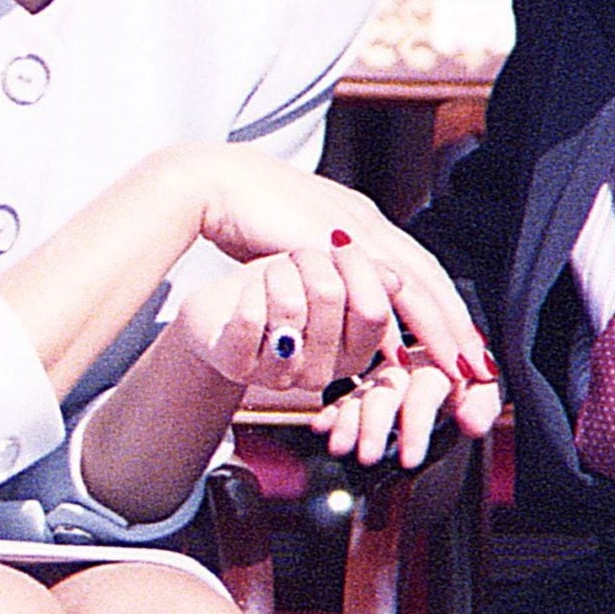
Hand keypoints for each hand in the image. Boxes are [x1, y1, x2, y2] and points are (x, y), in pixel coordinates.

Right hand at [161, 143, 490, 386]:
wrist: (218, 184)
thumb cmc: (250, 216)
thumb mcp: (302, 245)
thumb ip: (330, 270)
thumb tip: (344, 304)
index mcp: (363, 220)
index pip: (419, 266)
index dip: (443, 304)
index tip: (461, 339)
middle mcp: (368, 223)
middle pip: (430, 276)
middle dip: (457, 322)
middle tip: (479, 362)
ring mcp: (354, 230)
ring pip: (415, 284)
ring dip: (441, 327)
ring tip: (459, 364)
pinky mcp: (333, 244)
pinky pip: (374, 289)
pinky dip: (394, 324)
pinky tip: (401, 355)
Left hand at [174, 243, 392, 390]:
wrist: (215, 313)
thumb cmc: (275, 292)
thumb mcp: (325, 279)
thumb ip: (367, 281)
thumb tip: (399, 280)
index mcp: (351, 352)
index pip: (375, 311)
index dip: (357, 269)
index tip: (339, 240)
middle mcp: (320, 371)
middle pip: (332, 295)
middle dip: (309, 259)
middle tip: (295, 259)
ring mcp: (279, 373)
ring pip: (290, 305)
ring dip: (275, 273)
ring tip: (269, 276)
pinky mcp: (236, 364)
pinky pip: (251, 320)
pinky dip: (247, 291)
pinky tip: (246, 294)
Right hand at [312, 350, 502, 467]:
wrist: (452, 365)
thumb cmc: (468, 384)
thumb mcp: (483, 394)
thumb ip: (482, 407)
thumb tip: (470, 422)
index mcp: (437, 362)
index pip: (424, 392)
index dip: (416, 427)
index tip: (410, 460)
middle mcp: (405, 365)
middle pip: (386, 392)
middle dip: (375, 427)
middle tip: (369, 457)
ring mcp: (382, 376)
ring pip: (361, 395)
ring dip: (348, 422)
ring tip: (339, 448)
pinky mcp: (365, 387)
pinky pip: (344, 397)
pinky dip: (332, 413)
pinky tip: (320, 427)